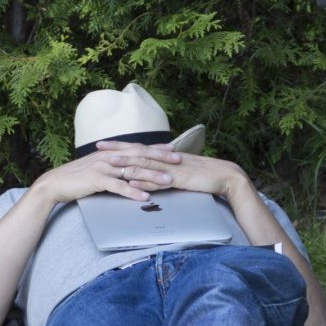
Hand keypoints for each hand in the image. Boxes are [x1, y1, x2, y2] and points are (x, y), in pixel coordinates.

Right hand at [30, 142, 181, 204]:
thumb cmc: (76, 178)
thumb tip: (127, 169)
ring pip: (132, 170)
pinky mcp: (96, 179)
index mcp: (110, 152)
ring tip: (169, 181)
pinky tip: (145, 196)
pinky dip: (132, 190)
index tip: (173, 149)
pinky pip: (118, 185)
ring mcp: (102, 167)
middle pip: (139, 155)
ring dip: (152, 176)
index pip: (137, 148)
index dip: (156, 148)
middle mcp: (108, 156)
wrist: (55, 184)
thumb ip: (112, 166)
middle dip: (160, 158)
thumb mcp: (96, 168)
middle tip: (179, 160)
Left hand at [97, 141, 250, 201]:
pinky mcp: (180, 179)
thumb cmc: (205, 175)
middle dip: (117, 149)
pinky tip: (132, 182)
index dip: (121, 145)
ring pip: (146, 164)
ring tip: (109, 162)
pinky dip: (145, 181)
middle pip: (137, 151)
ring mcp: (172, 168)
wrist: (227, 177)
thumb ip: (165, 172)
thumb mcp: (181, 171)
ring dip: (126, 163)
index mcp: (166, 156)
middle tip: (98, 147)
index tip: (104, 144)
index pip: (139, 148)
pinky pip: (159, 180)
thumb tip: (150, 176)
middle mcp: (167, 158)